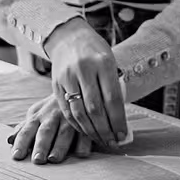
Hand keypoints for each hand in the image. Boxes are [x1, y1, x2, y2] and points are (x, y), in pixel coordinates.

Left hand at [9, 96, 96, 163]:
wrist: (77, 87)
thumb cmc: (52, 107)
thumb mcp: (37, 113)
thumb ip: (24, 128)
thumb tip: (9, 140)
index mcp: (39, 115)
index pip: (27, 129)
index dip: (22, 142)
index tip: (17, 156)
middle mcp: (53, 116)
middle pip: (46, 131)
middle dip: (41, 145)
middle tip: (37, 159)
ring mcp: (71, 118)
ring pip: (65, 131)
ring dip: (60, 145)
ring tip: (54, 158)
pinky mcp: (87, 121)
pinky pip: (86, 132)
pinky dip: (84, 143)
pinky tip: (81, 154)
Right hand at [39, 18, 128, 148]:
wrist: (69, 37)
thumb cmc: (96, 52)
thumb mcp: (110, 62)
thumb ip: (114, 87)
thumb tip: (120, 121)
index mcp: (103, 62)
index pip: (113, 98)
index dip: (118, 120)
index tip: (123, 135)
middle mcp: (85, 69)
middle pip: (95, 108)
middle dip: (105, 129)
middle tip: (113, 142)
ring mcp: (68, 77)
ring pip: (79, 112)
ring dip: (91, 130)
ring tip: (101, 140)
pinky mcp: (56, 84)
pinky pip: (66, 110)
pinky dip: (76, 124)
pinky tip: (85, 131)